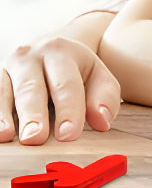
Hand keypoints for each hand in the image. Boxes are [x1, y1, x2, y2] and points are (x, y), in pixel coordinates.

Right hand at [1, 38, 120, 144]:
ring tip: (6, 136)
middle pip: (31, 88)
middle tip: (35, 138)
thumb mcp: (97, 76)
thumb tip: (102, 122)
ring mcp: (7, 68)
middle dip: (33, 113)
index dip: (69, 110)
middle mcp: (30, 56)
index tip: (69, 135)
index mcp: (61, 52)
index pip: (67, 84)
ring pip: (3, 91)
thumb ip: (104, 98)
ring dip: (3, 115)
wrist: (48, 50)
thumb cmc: (76, 72)